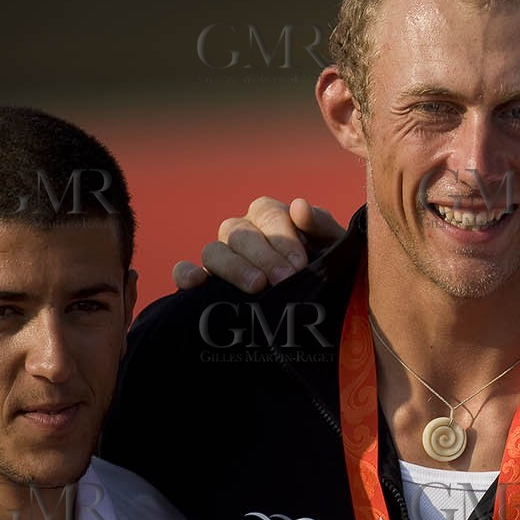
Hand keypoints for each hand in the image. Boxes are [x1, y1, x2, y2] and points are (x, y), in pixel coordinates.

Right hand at [172, 196, 345, 291]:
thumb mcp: (335, 250)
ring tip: (257, 287)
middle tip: (284, 279)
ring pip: (213, 250)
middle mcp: (243, 234)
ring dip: (233, 267)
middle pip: (239, 232)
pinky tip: (197, 284)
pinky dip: (186, 274)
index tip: (300, 264)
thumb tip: (298, 206)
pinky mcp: (207, 285)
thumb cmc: (329, 273)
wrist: (326, 312)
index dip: (282, 235)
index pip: (266, 212)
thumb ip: (322, 226)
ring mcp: (222, 258)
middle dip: (263, 255)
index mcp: (271, 218)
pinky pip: (184, 271)